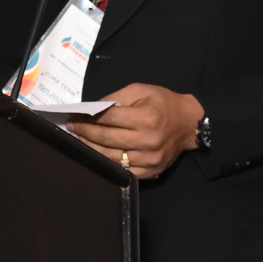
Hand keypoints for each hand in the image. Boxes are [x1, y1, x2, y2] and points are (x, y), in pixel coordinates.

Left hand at [69, 83, 204, 178]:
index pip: (109, 119)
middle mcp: (148, 140)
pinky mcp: (151, 171)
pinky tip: (97, 154)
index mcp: (146, 118)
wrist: (189, 123)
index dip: (89, 118)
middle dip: (85, 134)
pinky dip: (108, 163)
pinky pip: (123, 171)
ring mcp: (149, 159)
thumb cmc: (164, 103)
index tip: (74, 117)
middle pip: (107, 139)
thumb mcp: (141, 90)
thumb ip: (117, 98)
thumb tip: (93, 109)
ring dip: (92, 149)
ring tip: (80, 140)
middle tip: (72, 128)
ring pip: (112, 157)